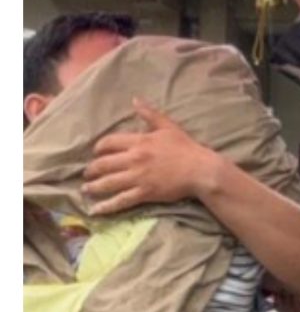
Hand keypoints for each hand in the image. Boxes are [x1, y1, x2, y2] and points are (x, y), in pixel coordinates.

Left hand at [83, 99, 218, 215]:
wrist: (201, 170)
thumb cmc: (187, 148)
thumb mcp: (169, 127)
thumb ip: (150, 114)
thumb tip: (135, 100)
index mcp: (139, 141)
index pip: (108, 142)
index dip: (98, 148)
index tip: (96, 153)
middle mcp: (134, 159)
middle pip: (103, 164)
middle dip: (91, 170)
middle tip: (87, 174)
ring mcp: (138, 177)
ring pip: (108, 183)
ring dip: (93, 187)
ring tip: (86, 190)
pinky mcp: (145, 193)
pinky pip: (121, 200)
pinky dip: (106, 206)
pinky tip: (96, 210)